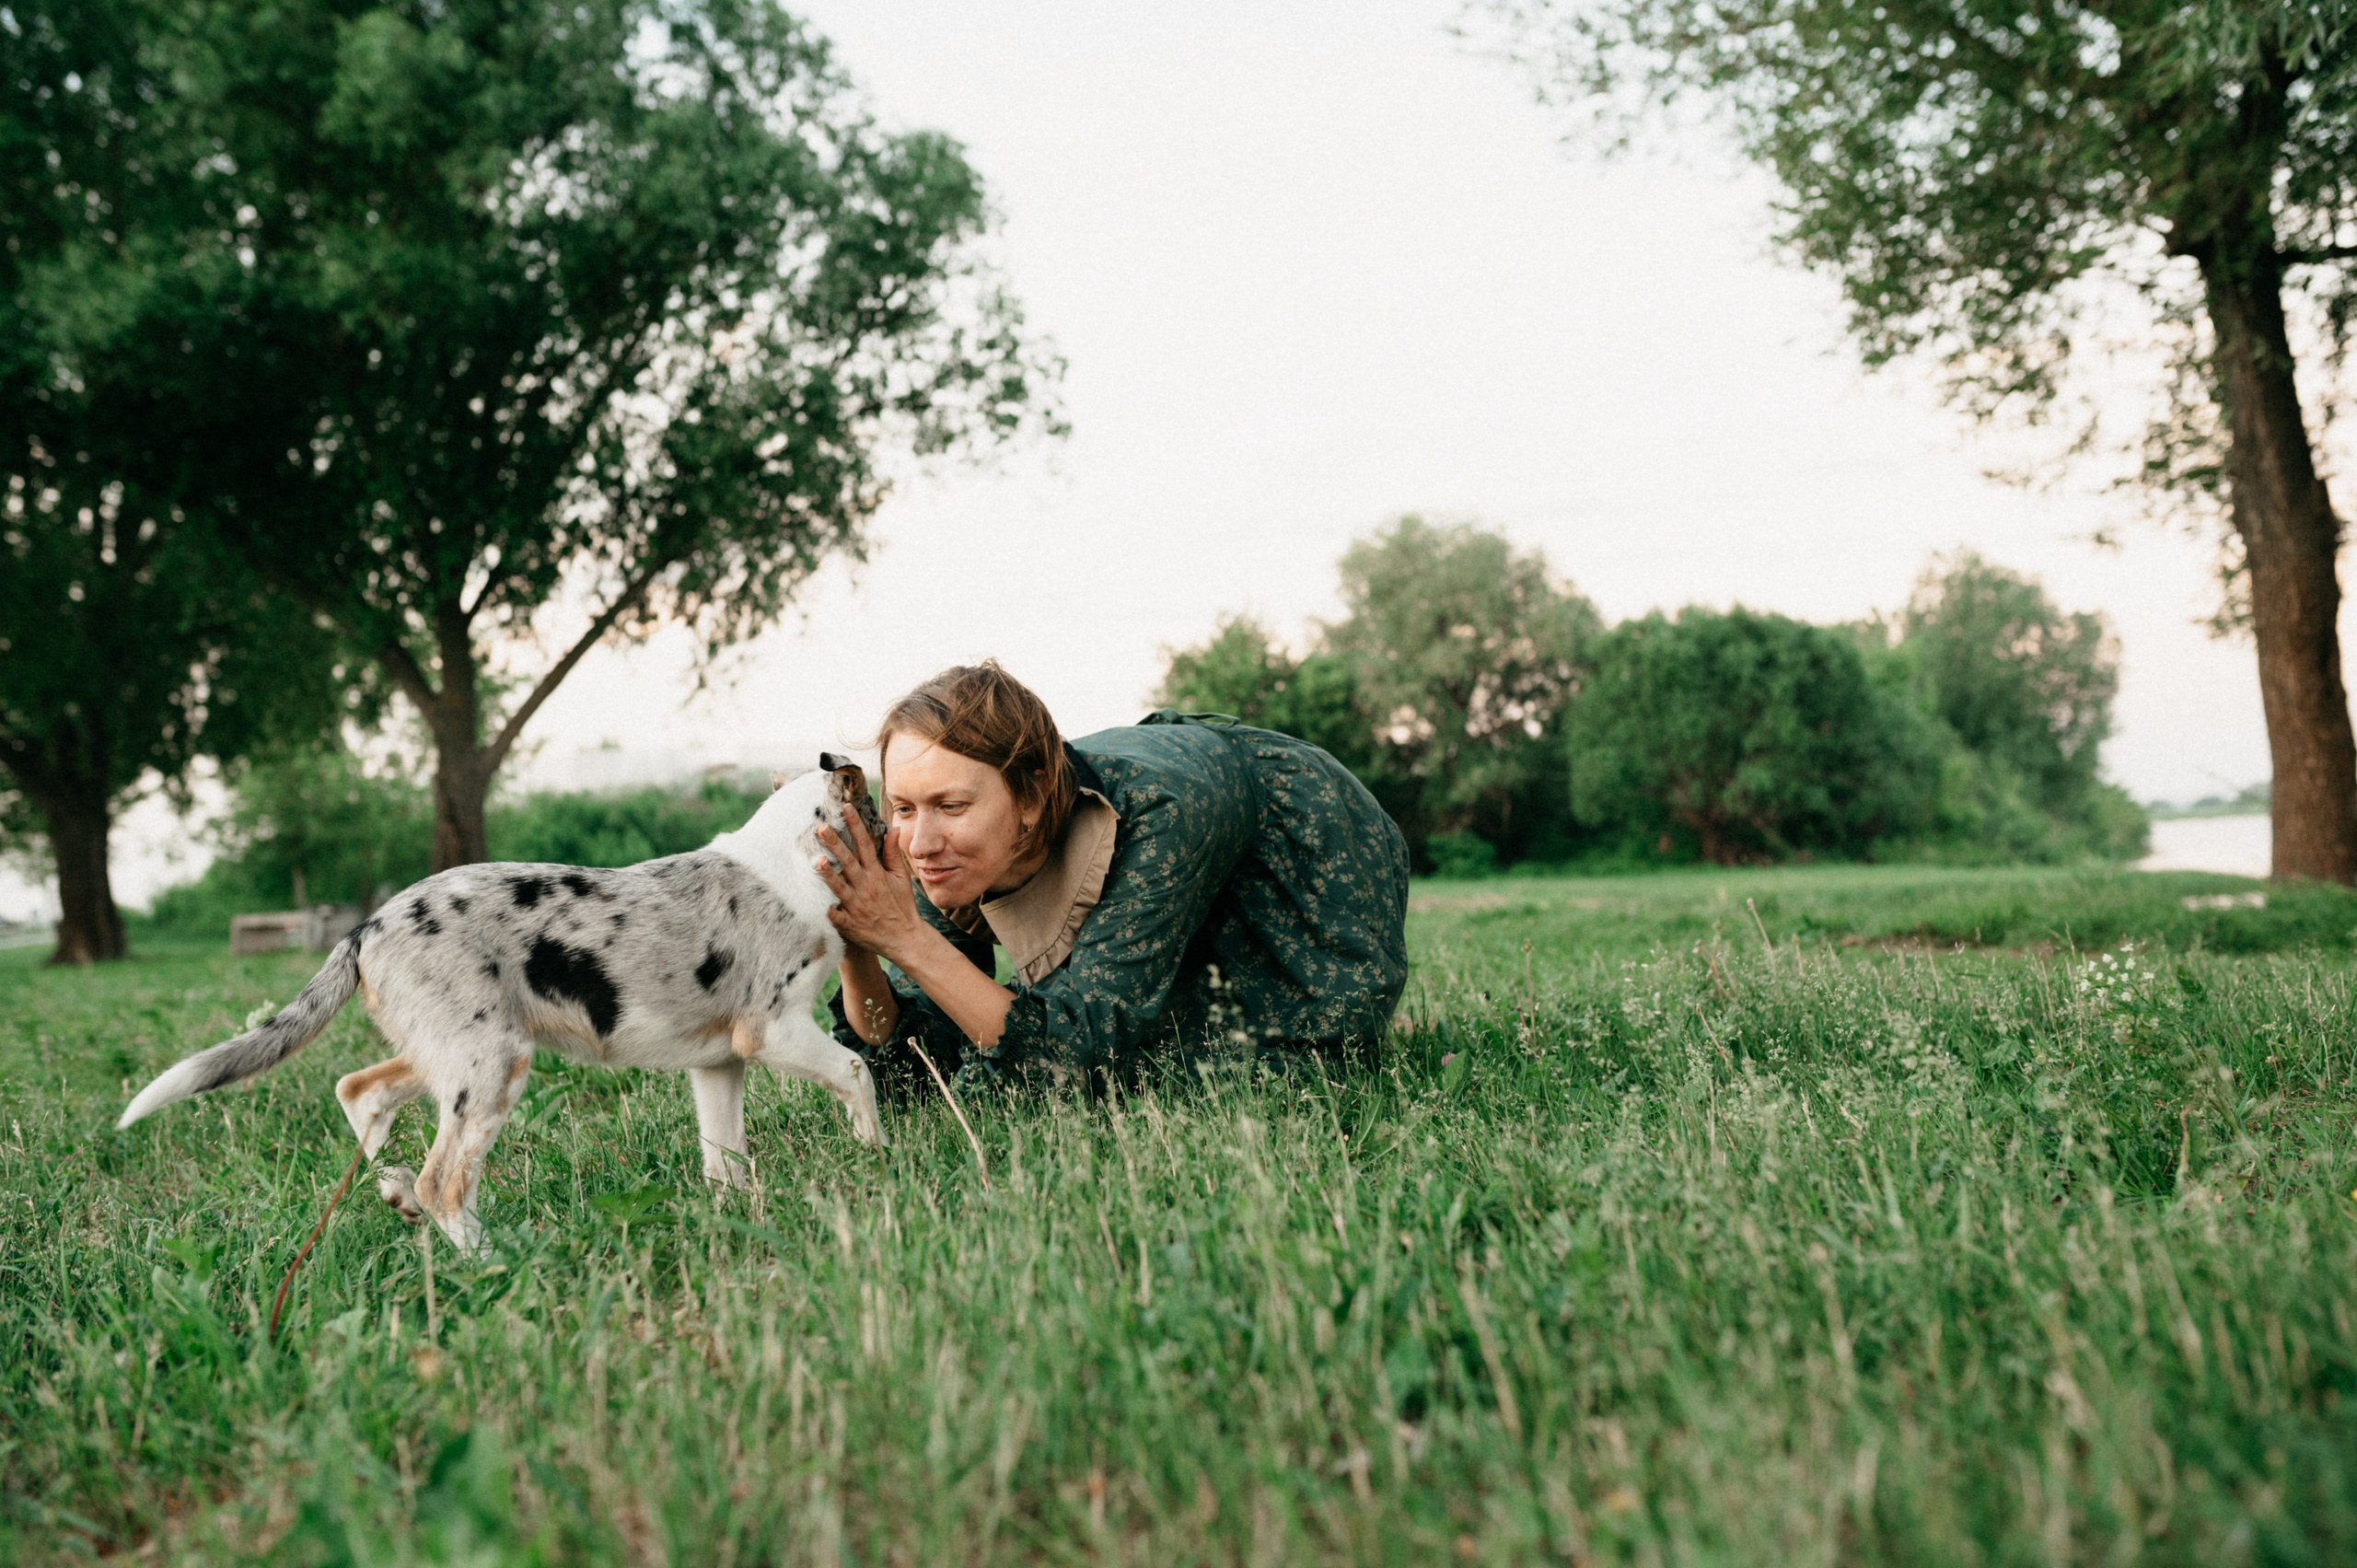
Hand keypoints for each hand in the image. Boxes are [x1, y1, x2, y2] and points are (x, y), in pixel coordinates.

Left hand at [814, 811, 923, 961]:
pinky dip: (829, 910)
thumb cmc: (901, 905)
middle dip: (835, 843)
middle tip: (821, 827)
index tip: (846, 808)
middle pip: (849, 861)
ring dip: (828, 875)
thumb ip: (893, 854)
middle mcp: (866, 887)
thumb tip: (894, 829)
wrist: (904, 938)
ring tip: (817, 861)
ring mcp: (856, 906)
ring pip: (839, 887)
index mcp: (877, 874)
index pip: (866, 844)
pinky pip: (835, 916)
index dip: (855, 825)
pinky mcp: (849, 924)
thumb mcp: (901, 878)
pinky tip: (819, 904)